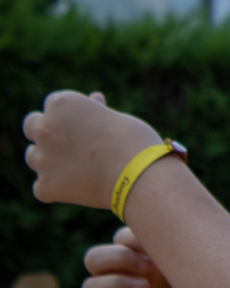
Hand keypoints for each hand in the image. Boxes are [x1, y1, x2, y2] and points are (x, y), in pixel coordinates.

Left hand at [22, 91, 163, 209]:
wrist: (140, 176)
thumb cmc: (135, 142)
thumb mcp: (116, 117)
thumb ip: (96, 112)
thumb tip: (93, 100)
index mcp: (62, 104)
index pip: (54, 103)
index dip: (70, 114)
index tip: (85, 123)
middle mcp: (45, 128)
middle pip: (31, 125)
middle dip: (46, 131)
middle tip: (69, 142)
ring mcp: (42, 158)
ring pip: (32, 156)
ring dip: (47, 159)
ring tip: (77, 166)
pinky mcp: (45, 186)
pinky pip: (43, 186)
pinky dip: (57, 187)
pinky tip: (79, 187)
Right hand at [81, 228, 226, 287]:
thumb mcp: (203, 266)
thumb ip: (188, 244)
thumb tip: (182, 212)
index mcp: (147, 259)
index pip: (119, 238)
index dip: (131, 237)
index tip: (159, 245)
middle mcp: (130, 279)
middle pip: (94, 259)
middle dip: (115, 257)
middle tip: (149, 266)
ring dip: (113, 283)